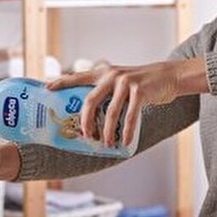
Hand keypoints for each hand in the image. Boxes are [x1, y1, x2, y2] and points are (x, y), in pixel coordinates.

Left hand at [46, 60, 183, 146]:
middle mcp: (112, 76)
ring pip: (111, 112)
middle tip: (86, 136)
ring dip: (107, 131)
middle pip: (91, 100)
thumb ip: (105, 92)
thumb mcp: (119, 82)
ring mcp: (126, 82)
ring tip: (106, 143)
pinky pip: (130, 116)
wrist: (169, 76)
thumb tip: (89, 117)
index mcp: (103, 73)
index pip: (78, 77)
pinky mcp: (140, 91)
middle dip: (86, 121)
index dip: (62, 82)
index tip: (47, 87)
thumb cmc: (139, 84)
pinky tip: (124, 142)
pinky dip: (126, 131)